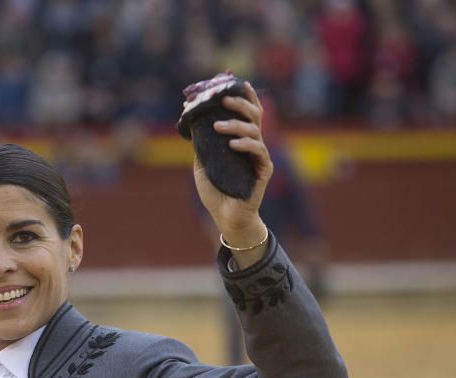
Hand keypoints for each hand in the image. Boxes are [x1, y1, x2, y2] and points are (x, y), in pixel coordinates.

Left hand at [192, 81, 272, 244]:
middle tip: (223, 100)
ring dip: (235, 125)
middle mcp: (253, 144)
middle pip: (254, 115)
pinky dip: (245, 145)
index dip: (244, 96)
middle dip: (240, 104)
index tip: (235, 81)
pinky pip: (258, 151)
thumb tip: (192, 123)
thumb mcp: (202, 163)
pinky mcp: (263, 170)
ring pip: (254, 131)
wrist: (225, 217)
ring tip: (217, 126)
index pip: (246, 113)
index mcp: (241, 140)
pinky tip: (233, 144)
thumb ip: (202, 144)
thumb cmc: (216, 191)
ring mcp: (259, 156)